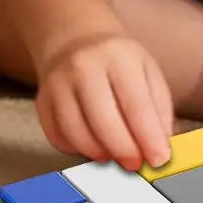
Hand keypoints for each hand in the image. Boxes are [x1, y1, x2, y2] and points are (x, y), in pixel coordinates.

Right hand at [36, 33, 172, 171]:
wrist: (75, 39)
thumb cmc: (118, 61)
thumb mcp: (148, 72)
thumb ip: (159, 109)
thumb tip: (160, 148)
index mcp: (119, 57)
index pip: (136, 104)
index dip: (149, 138)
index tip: (159, 159)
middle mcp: (84, 66)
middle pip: (103, 120)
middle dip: (123, 150)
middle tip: (135, 163)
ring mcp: (58, 82)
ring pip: (76, 131)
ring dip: (98, 152)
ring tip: (113, 155)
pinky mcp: (41, 99)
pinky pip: (56, 135)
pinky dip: (75, 148)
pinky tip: (90, 144)